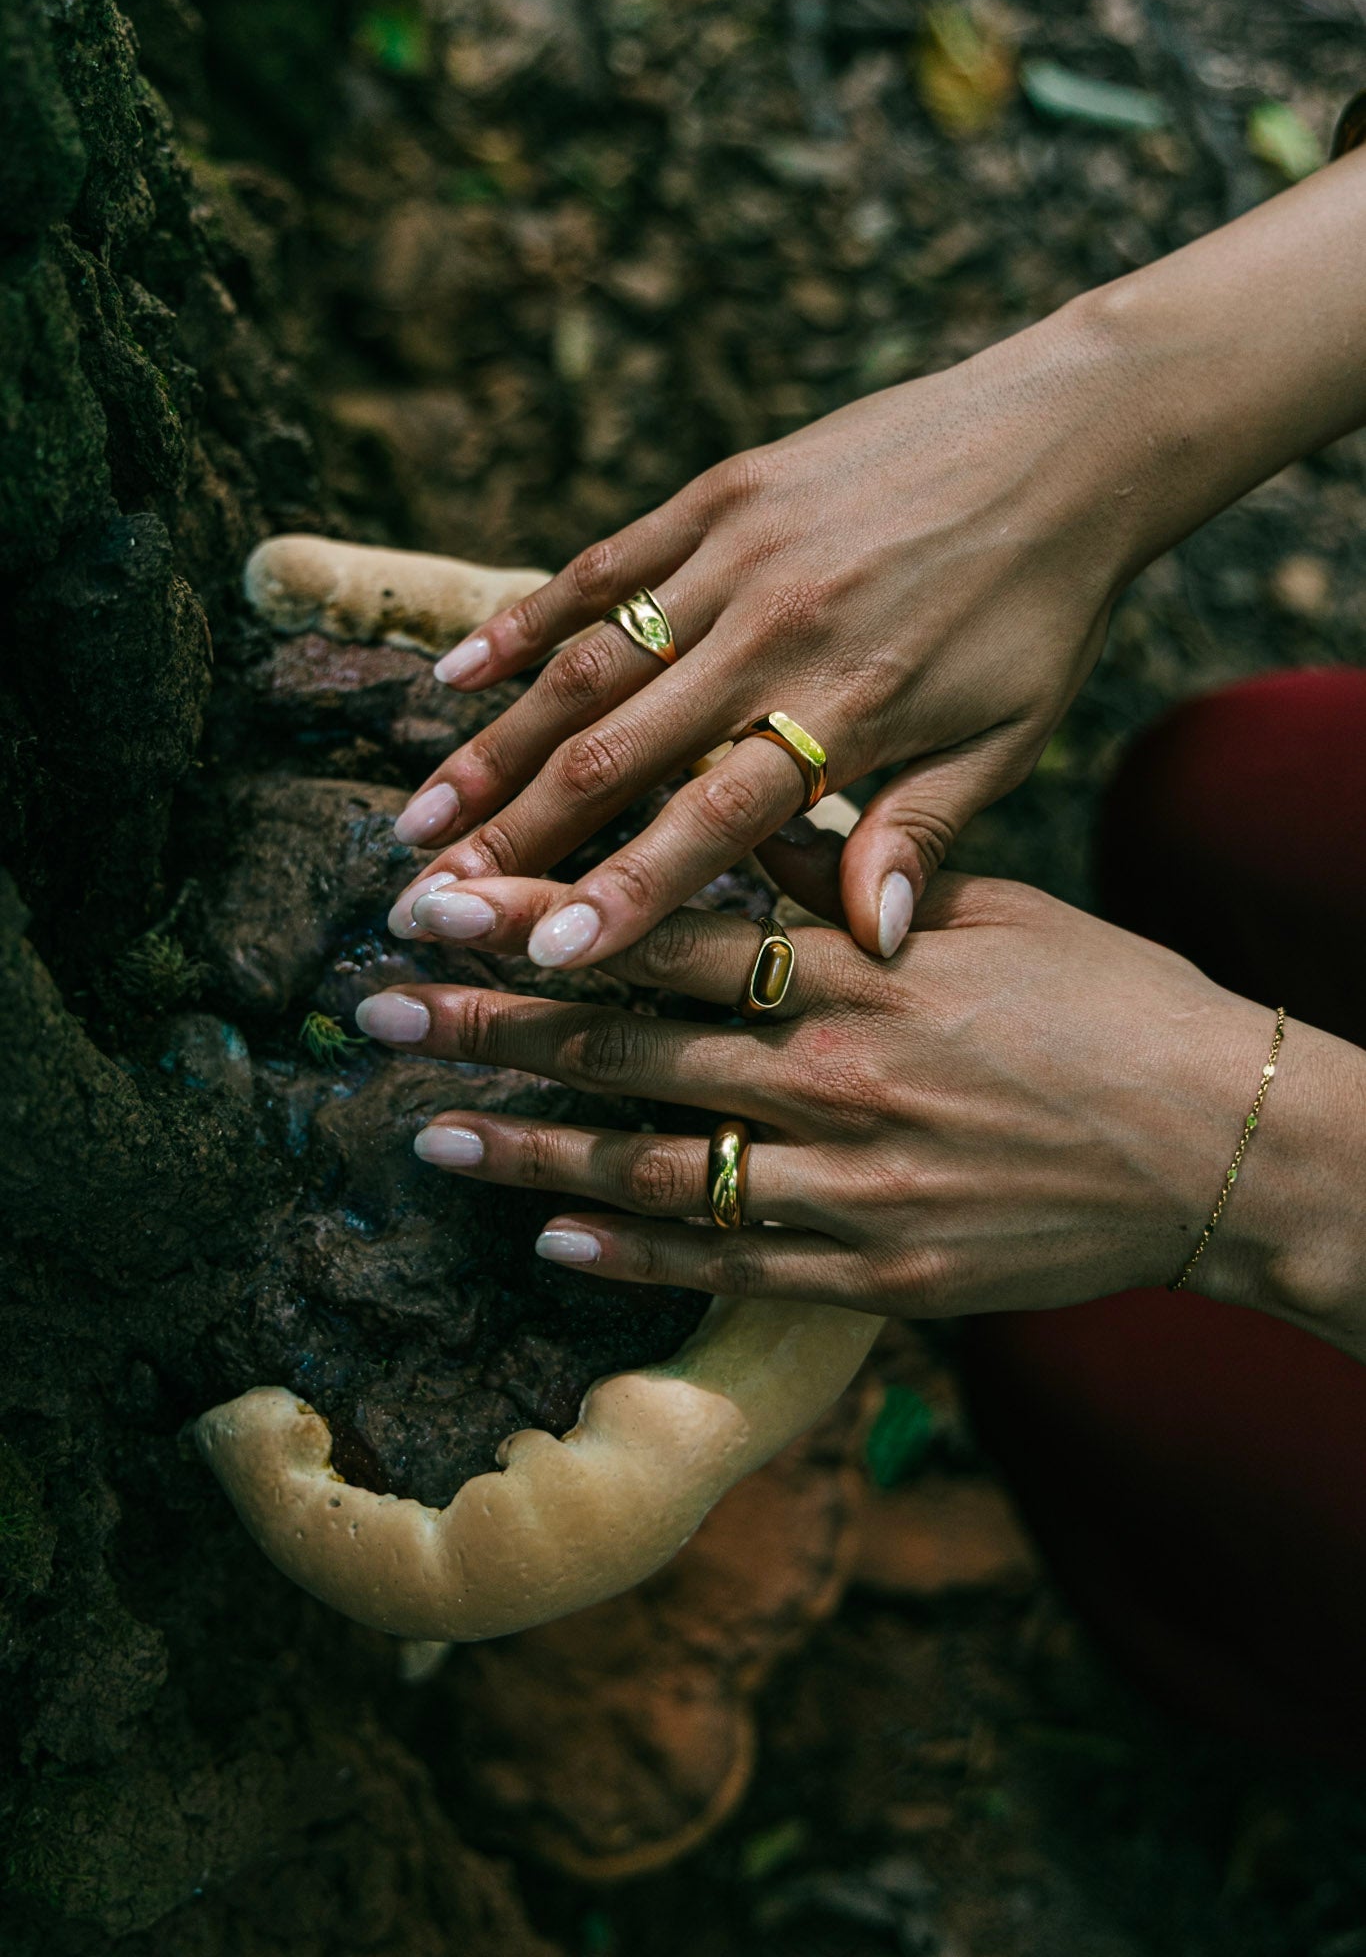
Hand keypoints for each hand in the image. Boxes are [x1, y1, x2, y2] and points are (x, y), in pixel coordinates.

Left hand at [353, 874, 1365, 1349]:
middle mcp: (839, 1074)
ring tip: (424, 1131)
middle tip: (376, 1006)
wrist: (1218, 1141)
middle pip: (629, 1048)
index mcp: (860, 969)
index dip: (539, 920)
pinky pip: (734, 1264)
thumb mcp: (989, 909)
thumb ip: (851, 876)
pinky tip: (552, 1238)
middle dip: (489, 1024)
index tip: (439, 900)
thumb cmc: (1109, 1004)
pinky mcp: (881, 1273)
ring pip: (657, 1167)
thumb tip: (734, 816)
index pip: (665, 937)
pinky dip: (636, 1253)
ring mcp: (855, 1184)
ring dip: (529, 1153)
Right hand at [384, 306, 1133, 964]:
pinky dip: (525, 622)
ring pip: (589, 667)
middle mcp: (777, 633)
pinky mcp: (720, 493)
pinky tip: (454, 677)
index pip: (713, 822)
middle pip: (619, 754)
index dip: (624, 893)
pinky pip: (602, 566)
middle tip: (428, 904)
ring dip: (495, 749)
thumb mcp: (1009, 738)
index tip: (538, 959)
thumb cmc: (1043, 608)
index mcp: (851, 707)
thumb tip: (867, 948)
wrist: (1071, 434)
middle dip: (516, 840)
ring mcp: (739, 554)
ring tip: (418, 821)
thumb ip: (923, 836)